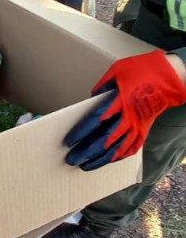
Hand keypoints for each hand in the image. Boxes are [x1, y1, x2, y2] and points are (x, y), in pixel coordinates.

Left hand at [65, 50, 185, 170]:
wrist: (169, 78)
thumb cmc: (141, 72)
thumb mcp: (116, 73)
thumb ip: (100, 89)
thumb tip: (89, 102)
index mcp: (120, 100)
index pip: (96, 120)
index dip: (81, 132)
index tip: (68, 141)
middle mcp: (129, 117)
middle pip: (104, 139)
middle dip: (86, 151)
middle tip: (71, 159)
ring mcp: (138, 126)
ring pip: (116, 149)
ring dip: (99, 159)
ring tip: (84, 165)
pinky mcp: (144, 131)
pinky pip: (129, 149)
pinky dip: (116, 157)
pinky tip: (105, 161)